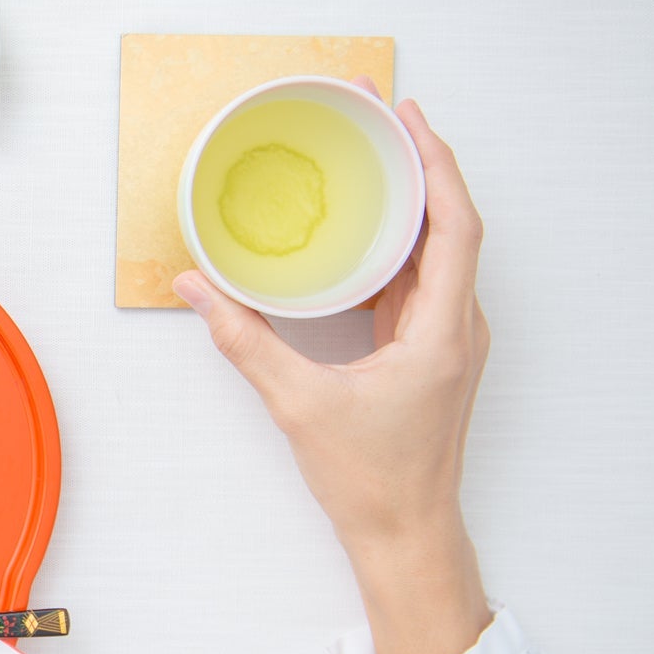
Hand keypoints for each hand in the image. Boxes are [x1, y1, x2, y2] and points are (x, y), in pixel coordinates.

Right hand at [173, 82, 492, 653]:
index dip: (437, 163)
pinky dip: (401, 243)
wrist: (408, 536)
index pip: (456, 224)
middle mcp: (458, 327)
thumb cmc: (370, 481)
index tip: (408, 118)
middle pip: (454, 224)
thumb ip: (244, 340)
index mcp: (442, 331)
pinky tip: (365, 229)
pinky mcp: (432, 353)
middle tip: (384, 118)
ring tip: (376, 157)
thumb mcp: (297, 405)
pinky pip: (424, 280)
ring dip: (414, 201)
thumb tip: (196, 288)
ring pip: (442, 250)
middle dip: (422, 164)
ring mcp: (449, 340)